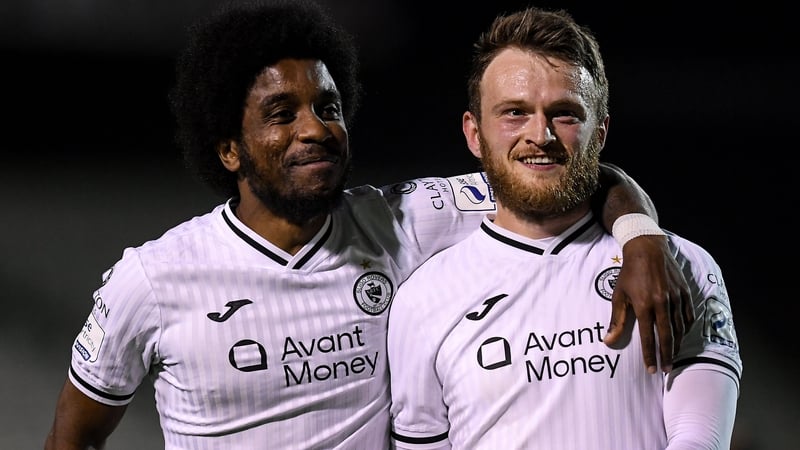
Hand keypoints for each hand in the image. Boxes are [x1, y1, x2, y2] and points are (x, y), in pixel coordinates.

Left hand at [604, 234, 692, 373]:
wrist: (647, 249)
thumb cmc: (629, 273)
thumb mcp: (618, 295)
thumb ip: (616, 320)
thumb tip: (608, 341)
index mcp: (644, 305)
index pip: (647, 336)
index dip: (649, 355)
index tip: (651, 369)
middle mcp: (662, 303)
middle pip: (667, 336)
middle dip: (667, 356)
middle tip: (666, 371)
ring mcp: (676, 298)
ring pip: (679, 328)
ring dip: (677, 345)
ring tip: (673, 357)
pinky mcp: (685, 292)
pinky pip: (688, 316)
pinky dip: (685, 329)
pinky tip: (681, 336)